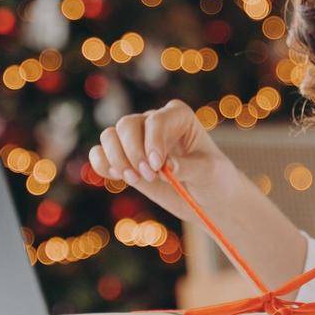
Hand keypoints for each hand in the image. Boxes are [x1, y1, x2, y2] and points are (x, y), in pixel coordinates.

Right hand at [87, 99, 226, 213]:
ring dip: (116, 159)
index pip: (155, 120)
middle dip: (133, 152)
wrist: (206, 198)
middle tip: (148, 176)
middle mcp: (154, 123)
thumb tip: (165, 166)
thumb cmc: (214, 179)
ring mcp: (137, 140)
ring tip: (133, 179)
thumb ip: (189, 167)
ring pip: (110, 136)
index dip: (152, 142)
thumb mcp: (209, 172)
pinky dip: (101, 164)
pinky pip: (100, 153)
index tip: (157, 167)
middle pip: (127, 124)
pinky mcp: (125, 159)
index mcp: (178, 116)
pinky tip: (116, 177)